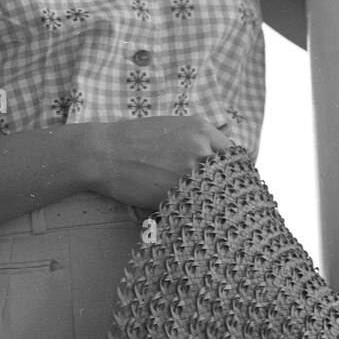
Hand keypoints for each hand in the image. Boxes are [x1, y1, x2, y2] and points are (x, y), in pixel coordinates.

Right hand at [86, 116, 233, 208]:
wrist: (104, 154)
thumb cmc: (134, 139)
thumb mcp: (172, 127)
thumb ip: (199, 139)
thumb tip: (221, 151)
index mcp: (202, 129)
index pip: (235, 154)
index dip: (232, 169)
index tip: (227, 180)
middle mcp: (202, 148)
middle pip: (230, 175)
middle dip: (224, 187)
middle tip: (219, 198)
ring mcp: (191, 172)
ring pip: (216, 192)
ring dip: (211, 200)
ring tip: (204, 208)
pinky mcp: (178, 193)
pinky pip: (196, 205)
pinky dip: (194, 209)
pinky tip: (186, 211)